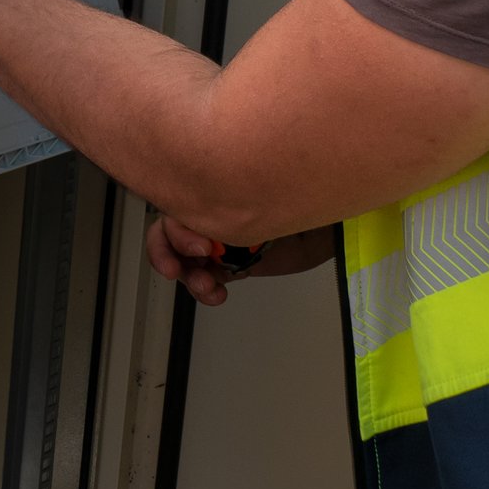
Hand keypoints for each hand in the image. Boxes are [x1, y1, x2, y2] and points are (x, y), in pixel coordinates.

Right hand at [144, 218, 335, 306]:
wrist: (322, 229)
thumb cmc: (296, 205)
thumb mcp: (267, 204)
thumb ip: (240, 209)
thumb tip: (221, 220)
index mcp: (213, 193)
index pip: (176, 209)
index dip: (177, 231)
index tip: (201, 247)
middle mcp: (210, 215)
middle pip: (168, 232)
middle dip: (166, 253)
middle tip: (179, 269)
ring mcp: (218, 241)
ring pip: (184, 259)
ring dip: (188, 276)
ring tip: (208, 288)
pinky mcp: (230, 264)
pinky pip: (206, 278)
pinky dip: (204, 290)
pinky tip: (217, 295)